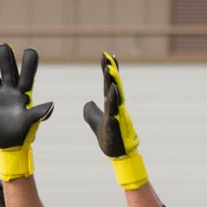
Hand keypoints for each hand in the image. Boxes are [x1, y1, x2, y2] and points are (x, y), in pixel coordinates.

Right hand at [0, 44, 53, 179]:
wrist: (11, 145)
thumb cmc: (24, 133)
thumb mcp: (31, 122)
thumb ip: (39, 113)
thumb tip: (51, 105)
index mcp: (23, 94)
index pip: (27, 76)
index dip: (29, 64)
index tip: (31, 50)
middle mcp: (10, 91)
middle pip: (7, 72)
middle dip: (5, 60)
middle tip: (3, 46)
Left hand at [82, 52, 147, 188]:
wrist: (114, 152)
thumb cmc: (107, 136)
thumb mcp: (94, 120)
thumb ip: (90, 110)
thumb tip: (88, 102)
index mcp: (111, 103)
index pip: (108, 82)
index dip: (107, 69)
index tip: (105, 55)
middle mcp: (116, 105)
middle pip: (113, 84)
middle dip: (110, 70)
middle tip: (107, 56)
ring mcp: (117, 113)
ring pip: (115, 93)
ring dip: (112, 81)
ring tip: (109, 68)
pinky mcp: (116, 122)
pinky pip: (114, 108)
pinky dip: (113, 97)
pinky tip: (112, 88)